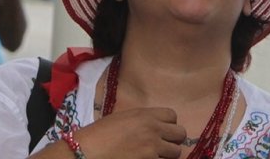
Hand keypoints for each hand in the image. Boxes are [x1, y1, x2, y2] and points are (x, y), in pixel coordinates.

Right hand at [72, 107, 186, 157]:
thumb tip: (154, 126)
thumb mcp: (122, 118)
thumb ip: (141, 120)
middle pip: (180, 134)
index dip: (169, 124)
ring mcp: (153, 147)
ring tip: (155, 156)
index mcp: (145, 115)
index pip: (173, 115)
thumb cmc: (99, 134)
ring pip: (176, 152)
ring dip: (167, 155)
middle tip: (162, 146)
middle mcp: (153, 129)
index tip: (162, 131)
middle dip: (173, 140)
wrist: (88, 151)